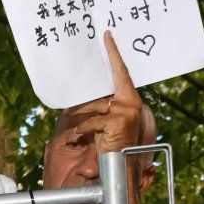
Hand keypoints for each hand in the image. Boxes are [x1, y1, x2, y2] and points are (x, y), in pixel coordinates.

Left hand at [73, 30, 142, 154]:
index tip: (107, 36)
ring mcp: (128, 111)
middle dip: (99, 77)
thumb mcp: (107, 122)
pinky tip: (77, 133)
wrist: (122, 167)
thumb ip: (104, 107)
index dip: (114, 54)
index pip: (122, 74)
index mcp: (132, 101)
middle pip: (109, 86)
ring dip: (80, 113)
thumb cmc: (113, 145)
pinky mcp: (119, 121)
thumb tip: (88, 95)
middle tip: (92, 56)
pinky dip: (83, 128)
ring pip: (96, 106)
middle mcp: (133, 104)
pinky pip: (93, 120)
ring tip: (70, 118)